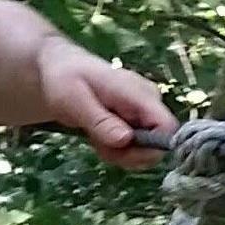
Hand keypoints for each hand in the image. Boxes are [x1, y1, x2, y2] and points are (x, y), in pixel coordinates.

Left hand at [34, 40, 177, 170]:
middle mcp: (148, 104)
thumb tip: (126, 140)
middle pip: (157, 146)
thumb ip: (100, 120)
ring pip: (145, 152)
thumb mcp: (75, 100)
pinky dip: (116, 150)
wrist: (56, 69)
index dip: (152, 147)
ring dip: (119, 153)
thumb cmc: (64, 79)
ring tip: (94, 136)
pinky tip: (98, 136)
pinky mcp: (136, 123)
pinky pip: (135, 148)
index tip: (121, 150)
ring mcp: (143, 114)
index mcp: (139, 93)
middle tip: (98, 143)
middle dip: (128, 154)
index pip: (168, 127)